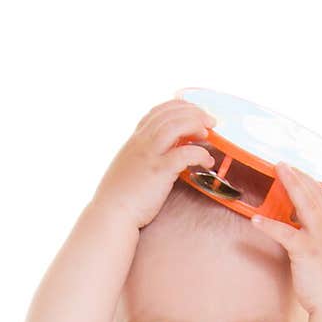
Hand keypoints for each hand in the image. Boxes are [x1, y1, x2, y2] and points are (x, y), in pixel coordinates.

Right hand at [92, 100, 217, 230]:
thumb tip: (160, 156)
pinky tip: (207, 161)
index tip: (193, 113)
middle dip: (193, 112)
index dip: (179, 107)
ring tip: (208, 134)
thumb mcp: (129, 167)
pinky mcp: (159, 171)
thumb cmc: (121, 197)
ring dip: (196, 124)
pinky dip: (199, 153)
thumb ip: (143, 157)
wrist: (111, 213)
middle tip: (210, 121)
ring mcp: (149, 155)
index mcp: (134, 140)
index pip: (157, 112)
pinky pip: (184, 153)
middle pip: (170, 113)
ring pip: (176, 125)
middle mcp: (141, 142)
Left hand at [250, 159, 321, 313]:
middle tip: (287, 163)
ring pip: (304, 203)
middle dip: (302, 175)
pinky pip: (285, 233)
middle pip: (317, 194)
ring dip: (290, 184)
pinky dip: (269, 225)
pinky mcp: (306, 251)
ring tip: (277, 169)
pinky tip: (255, 219)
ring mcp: (319, 239)